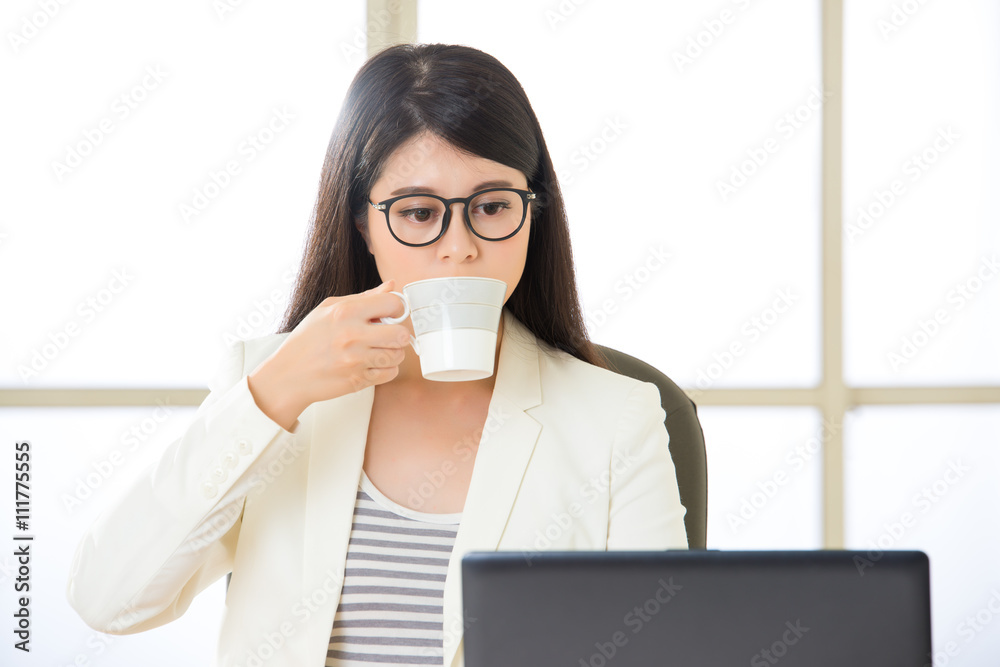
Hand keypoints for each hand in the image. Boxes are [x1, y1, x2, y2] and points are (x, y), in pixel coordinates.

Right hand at [247, 280, 409, 429]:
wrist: (288, 375)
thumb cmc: (307, 340)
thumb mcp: (328, 309)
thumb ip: (364, 297)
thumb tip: (391, 287)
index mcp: (345, 312)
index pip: (393, 304)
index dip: (397, 309)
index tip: (391, 314)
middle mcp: (352, 335)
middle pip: (401, 333)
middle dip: (399, 334)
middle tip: (389, 335)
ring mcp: (356, 360)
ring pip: (398, 355)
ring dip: (393, 353)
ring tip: (379, 350)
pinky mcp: (358, 380)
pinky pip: (390, 374)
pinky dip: (386, 369)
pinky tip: (373, 364)